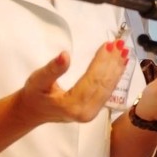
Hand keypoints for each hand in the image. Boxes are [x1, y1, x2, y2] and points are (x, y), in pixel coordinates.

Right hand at [14, 41, 128, 124]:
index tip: (109, 44)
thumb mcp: (38, 80)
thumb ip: (52, 69)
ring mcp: (92, 112)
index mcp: (73, 106)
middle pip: (103, 82)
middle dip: (113, 61)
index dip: (102, 61)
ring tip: (124, 50)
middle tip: (120, 43)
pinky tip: (121, 64)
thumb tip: (65, 55)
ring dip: (117, 67)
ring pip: (108, 86)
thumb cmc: (34, 95)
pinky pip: (107, 90)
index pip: (93, 79)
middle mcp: (86, 112)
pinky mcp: (94, 110)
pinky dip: (114, 75)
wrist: (32, 112)